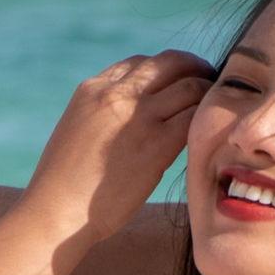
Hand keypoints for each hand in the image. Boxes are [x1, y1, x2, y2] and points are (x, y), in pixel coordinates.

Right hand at [29, 50, 214, 242]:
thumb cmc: (65, 186)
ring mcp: (138, 116)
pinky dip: (210, 119)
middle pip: (172, 62)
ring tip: (218, 111)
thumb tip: (127, 124)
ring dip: (209, 94)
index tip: (182, 82)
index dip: (168, 69)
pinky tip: (214, 133)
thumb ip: (104, 117)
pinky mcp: (156, 144)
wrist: (55, 212)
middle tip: (211, 88)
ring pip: (191, 85)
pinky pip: (196, 117)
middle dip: (197, 70)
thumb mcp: (79, 132)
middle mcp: (116, 94)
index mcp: (93, 89)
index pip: (140, 62)